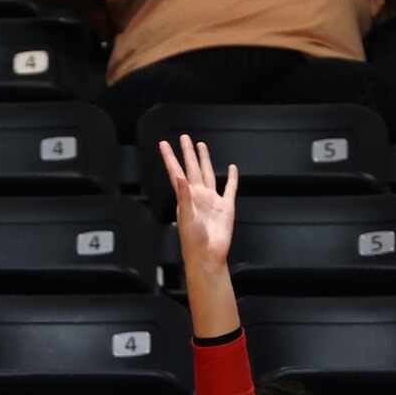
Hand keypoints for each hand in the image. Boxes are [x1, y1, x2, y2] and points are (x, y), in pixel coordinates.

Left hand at [160, 132, 238, 268]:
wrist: (208, 256)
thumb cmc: (193, 241)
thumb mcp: (186, 217)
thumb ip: (184, 195)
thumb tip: (179, 177)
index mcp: (186, 197)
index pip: (176, 172)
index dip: (170, 158)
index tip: (163, 144)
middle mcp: (198, 195)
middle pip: (192, 168)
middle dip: (188, 153)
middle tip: (184, 138)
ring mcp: (212, 200)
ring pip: (208, 173)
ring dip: (204, 160)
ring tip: (201, 146)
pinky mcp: (226, 207)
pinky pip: (230, 188)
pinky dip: (232, 178)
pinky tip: (232, 168)